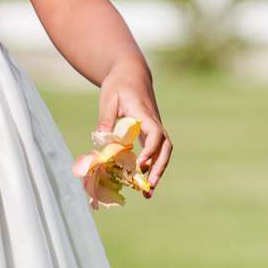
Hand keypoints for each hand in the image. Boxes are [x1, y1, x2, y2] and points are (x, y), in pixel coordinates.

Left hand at [99, 67, 171, 191]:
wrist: (131, 74)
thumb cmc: (118, 84)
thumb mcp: (108, 98)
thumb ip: (106, 118)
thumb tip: (101, 140)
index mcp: (144, 114)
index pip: (155, 135)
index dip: (150, 151)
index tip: (141, 164)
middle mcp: (153, 123)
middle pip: (165, 147)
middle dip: (159, 168)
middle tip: (149, 187)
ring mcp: (153, 128)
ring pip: (163, 152)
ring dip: (158, 172)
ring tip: (148, 193)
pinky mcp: (149, 133)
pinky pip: (155, 151)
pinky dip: (151, 167)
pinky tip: (142, 181)